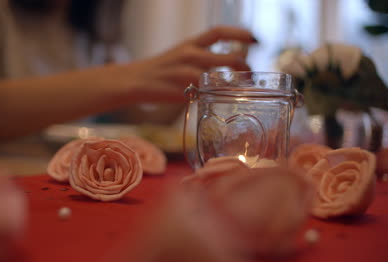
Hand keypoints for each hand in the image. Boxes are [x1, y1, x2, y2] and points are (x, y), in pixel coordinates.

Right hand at [117, 26, 256, 102]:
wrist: (131, 80)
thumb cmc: (159, 71)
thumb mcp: (180, 57)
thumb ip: (201, 63)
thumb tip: (226, 74)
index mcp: (189, 44)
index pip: (218, 32)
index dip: (239, 34)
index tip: (256, 39)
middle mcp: (188, 55)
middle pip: (226, 58)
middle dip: (243, 68)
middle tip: (251, 76)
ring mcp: (183, 73)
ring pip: (216, 78)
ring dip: (232, 86)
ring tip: (240, 92)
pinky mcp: (178, 91)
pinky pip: (202, 95)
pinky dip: (213, 98)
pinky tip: (218, 103)